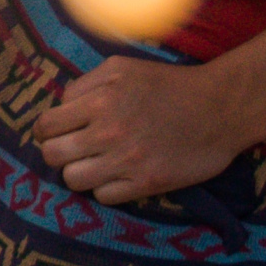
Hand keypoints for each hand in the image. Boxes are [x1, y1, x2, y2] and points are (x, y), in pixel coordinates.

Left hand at [33, 55, 265, 203]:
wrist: (220, 108)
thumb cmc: (170, 85)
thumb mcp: (122, 68)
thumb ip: (85, 85)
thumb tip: (60, 107)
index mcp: (99, 100)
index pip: (46, 126)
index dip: (46, 131)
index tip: (55, 133)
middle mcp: (108, 132)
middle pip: (52, 155)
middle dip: (57, 152)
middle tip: (71, 150)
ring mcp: (126, 161)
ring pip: (73, 179)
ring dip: (79, 172)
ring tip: (94, 164)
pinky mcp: (146, 183)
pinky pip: (103, 196)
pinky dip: (105, 188)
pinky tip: (118, 175)